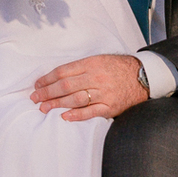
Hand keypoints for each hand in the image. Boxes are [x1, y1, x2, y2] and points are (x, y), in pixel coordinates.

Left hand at [31, 54, 148, 120]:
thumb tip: (56, 77)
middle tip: (34, 98)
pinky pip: (90, 112)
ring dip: (56, 104)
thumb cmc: (118, 68)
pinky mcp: (110, 107)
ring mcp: (103, 94)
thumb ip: (80, 67)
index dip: (47, 78)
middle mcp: (96, 78)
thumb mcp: (99, 60)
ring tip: (43, 108)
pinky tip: (64, 116)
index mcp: (91, 64)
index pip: (63, 71)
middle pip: (65, 86)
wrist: (143, 76)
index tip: (37, 84)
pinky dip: (76, 115)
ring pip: (75, 99)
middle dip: (47, 92)